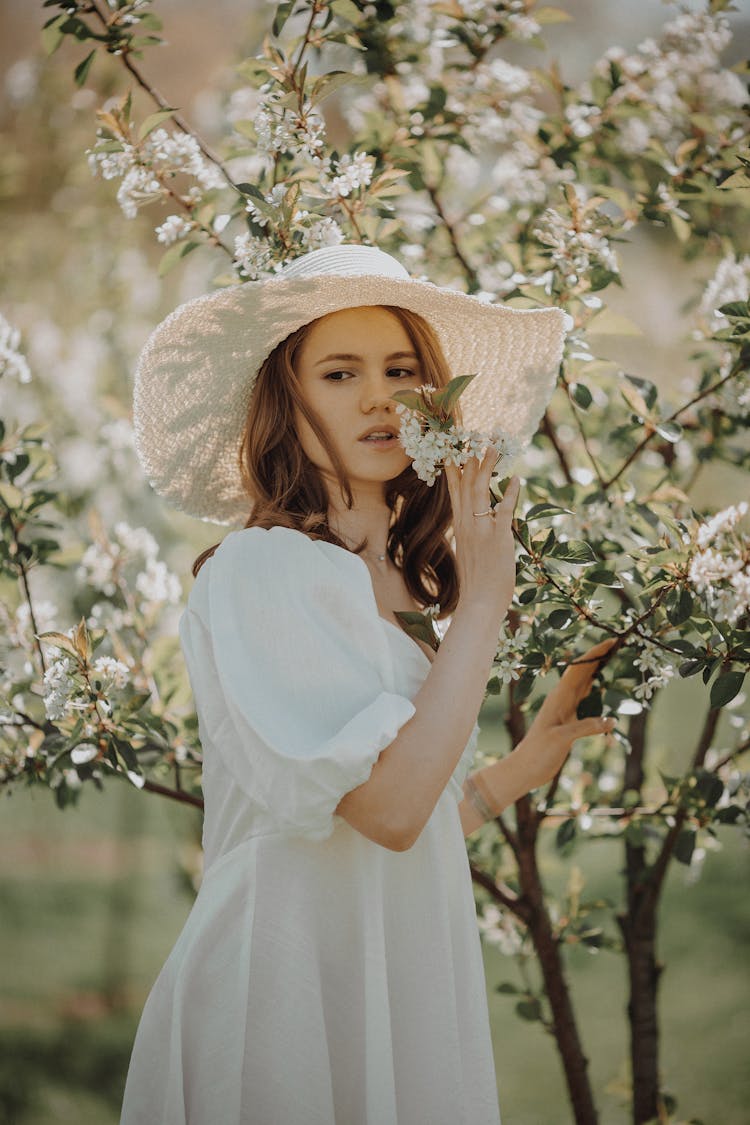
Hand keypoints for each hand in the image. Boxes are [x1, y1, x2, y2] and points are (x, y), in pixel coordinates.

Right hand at [443, 449, 519, 622]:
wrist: (479, 603)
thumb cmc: (477, 583)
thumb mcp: (470, 552)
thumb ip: (473, 535)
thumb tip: (480, 524)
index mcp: (459, 526)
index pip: (454, 490)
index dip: (454, 468)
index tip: (454, 449)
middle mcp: (466, 524)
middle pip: (465, 484)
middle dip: (470, 458)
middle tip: (474, 436)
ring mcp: (481, 530)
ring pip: (480, 491)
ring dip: (487, 467)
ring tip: (492, 446)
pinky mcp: (497, 538)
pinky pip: (503, 510)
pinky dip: (509, 494)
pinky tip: (515, 479)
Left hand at [514, 638, 616, 792]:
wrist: (526, 769)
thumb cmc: (538, 753)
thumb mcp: (561, 739)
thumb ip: (584, 728)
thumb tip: (611, 720)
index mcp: (559, 698)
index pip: (579, 669)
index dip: (594, 654)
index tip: (611, 641)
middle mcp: (562, 699)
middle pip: (583, 671)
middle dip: (598, 656)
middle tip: (618, 644)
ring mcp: (565, 709)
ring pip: (583, 683)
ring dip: (597, 669)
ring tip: (612, 657)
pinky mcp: (568, 720)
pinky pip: (584, 698)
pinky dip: (594, 688)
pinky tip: (600, 685)